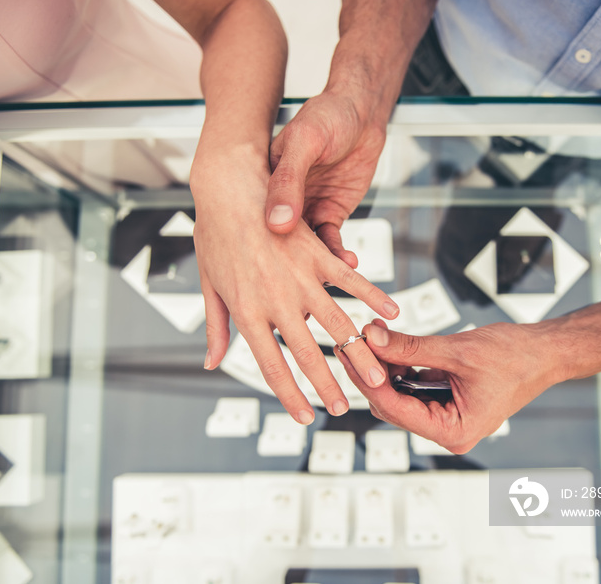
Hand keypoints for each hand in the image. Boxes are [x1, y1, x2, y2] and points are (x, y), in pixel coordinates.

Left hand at [193, 169, 398, 424]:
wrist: (229, 183)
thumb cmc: (214, 231)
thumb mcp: (209, 285)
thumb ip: (215, 327)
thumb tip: (211, 362)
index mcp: (247, 311)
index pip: (271, 366)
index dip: (289, 396)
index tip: (304, 416)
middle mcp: (277, 300)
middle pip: (308, 354)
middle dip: (328, 387)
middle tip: (344, 408)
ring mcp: (300, 277)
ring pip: (337, 324)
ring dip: (359, 354)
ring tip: (377, 375)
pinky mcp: (317, 253)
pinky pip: (351, 280)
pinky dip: (374, 297)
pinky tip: (391, 312)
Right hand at [266, 92, 386, 265]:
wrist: (362, 112)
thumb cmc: (327, 116)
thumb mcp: (304, 143)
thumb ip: (290, 181)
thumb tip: (278, 222)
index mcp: (267, 181)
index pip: (255, 220)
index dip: (256, 247)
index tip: (258, 270)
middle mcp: (284, 199)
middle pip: (279, 241)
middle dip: (284, 268)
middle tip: (289, 291)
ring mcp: (307, 207)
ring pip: (306, 247)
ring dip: (316, 266)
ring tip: (326, 281)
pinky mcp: (330, 212)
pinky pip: (330, 240)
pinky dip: (337, 254)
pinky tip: (346, 263)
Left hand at [336, 319, 565, 452]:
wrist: (544, 352)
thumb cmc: (516, 358)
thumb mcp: (456, 351)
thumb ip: (411, 347)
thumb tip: (372, 338)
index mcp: (454, 431)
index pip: (396, 409)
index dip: (368, 380)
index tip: (350, 354)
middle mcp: (447, 430)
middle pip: (393, 404)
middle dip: (372, 371)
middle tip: (352, 341)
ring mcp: (445, 416)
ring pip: (399, 394)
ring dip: (385, 366)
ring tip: (371, 336)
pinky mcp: (444, 400)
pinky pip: (412, 386)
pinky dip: (400, 366)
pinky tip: (389, 343)